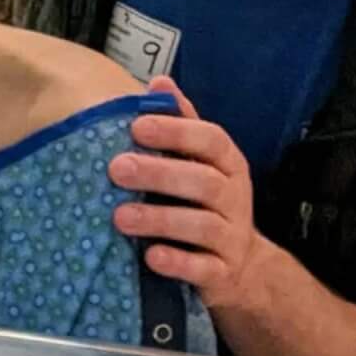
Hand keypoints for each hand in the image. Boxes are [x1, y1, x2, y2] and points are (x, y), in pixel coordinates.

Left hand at [109, 77, 272, 309]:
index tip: (136, 127)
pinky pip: (204, 268)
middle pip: (203, 181)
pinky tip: (151, 257)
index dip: (176, 131)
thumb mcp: (198, 162)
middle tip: (116, 169)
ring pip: (202, 225)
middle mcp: (235, 197)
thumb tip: (159, 82)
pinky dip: (178, 262)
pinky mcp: (222, 273)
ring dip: (160, 219)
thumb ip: (181, 124)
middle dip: (159, 173)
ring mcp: (231, 237)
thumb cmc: (204, 203)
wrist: (239, 268)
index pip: (211, 140)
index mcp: (228, 164)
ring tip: (120, 217)